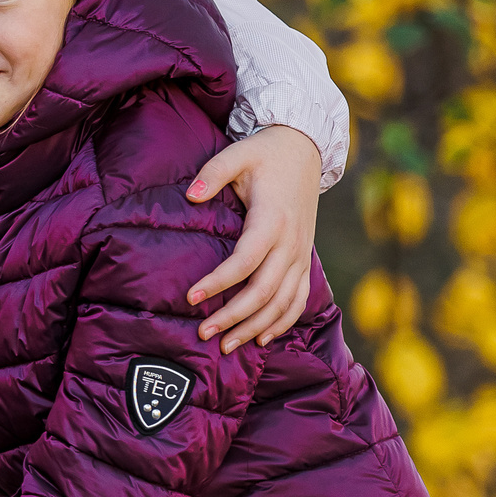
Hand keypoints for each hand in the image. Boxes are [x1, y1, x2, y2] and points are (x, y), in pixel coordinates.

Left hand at [185, 124, 319, 352]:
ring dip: (256, 327)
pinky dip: (283, 321)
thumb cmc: (265, 154)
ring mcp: (301, 253)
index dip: (219, 282)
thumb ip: (212, 173)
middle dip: (234, 316)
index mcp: (272, 219)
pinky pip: (299, 298)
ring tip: (227, 346)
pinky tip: (263, 338)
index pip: (245, 261)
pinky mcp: (304, 258)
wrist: (305, 150)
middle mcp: (291, 242)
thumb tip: (190, 195)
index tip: (191, 298)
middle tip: (203, 333)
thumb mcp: (237, 154)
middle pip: (264, 291)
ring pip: (283, 302)